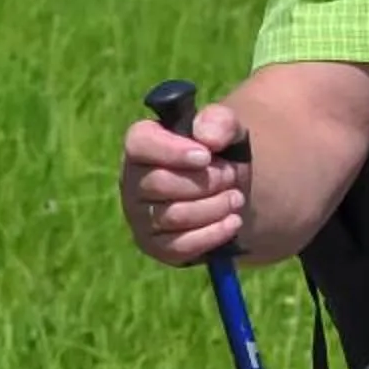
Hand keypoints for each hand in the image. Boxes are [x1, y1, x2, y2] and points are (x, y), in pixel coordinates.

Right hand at [119, 103, 249, 264]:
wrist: (231, 191)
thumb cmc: (220, 155)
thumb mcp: (227, 131)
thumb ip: (219, 122)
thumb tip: (208, 139)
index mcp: (142, 145)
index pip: (140, 143)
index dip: (173, 151)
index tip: (205, 156)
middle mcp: (132, 181)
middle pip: (160, 184)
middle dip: (206, 181)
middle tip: (232, 177)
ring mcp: (140, 216)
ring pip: (173, 216)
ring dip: (215, 207)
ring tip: (236, 198)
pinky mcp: (155, 245)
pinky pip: (179, 246)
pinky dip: (213, 234)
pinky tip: (233, 221)